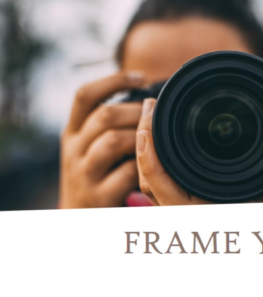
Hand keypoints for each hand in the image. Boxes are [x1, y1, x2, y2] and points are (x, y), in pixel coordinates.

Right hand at [60, 72, 145, 207]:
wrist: (78, 219)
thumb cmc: (94, 177)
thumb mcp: (89, 149)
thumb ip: (107, 127)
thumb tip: (146, 102)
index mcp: (72, 133)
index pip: (85, 95)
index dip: (113, 80)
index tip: (142, 77)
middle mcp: (73, 149)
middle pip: (104, 115)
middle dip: (137, 110)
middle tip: (156, 115)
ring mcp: (84, 173)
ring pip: (114, 140)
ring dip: (141, 136)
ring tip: (155, 139)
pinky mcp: (98, 195)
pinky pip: (126, 173)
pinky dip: (143, 166)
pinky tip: (151, 166)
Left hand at [136, 98, 262, 204]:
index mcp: (204, 215)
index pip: (158, 184)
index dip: (148, 152)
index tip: (151, 116)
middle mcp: (188, 215)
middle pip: (147, 179)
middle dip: (143, 139)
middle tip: (152, 104)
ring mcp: (185, 212)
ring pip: (151, 184)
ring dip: (147, 149)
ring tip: (154, 115)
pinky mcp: (188, 205)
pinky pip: (161, 185)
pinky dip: (157, 160)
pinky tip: (164, 138)